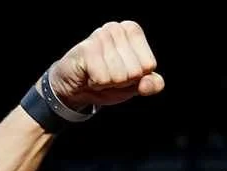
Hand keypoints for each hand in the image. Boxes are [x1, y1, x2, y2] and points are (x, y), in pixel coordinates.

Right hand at [48, 21, 164, 109]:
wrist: (75, 87)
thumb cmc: (108, 80)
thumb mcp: (135, 84)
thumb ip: (151, 84)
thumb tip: (150, 83)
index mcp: (133, 31)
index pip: (149, 65)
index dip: (136, 78)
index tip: (122, 73)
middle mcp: (117, 28)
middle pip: (135, 71)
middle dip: (122, 81)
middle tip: (108, 75)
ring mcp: (101, 36)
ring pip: (119, 76)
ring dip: (108, 82)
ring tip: (98, 74)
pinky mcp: (86, 49)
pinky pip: (103, 78)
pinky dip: (96, 83)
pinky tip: (89, 74)